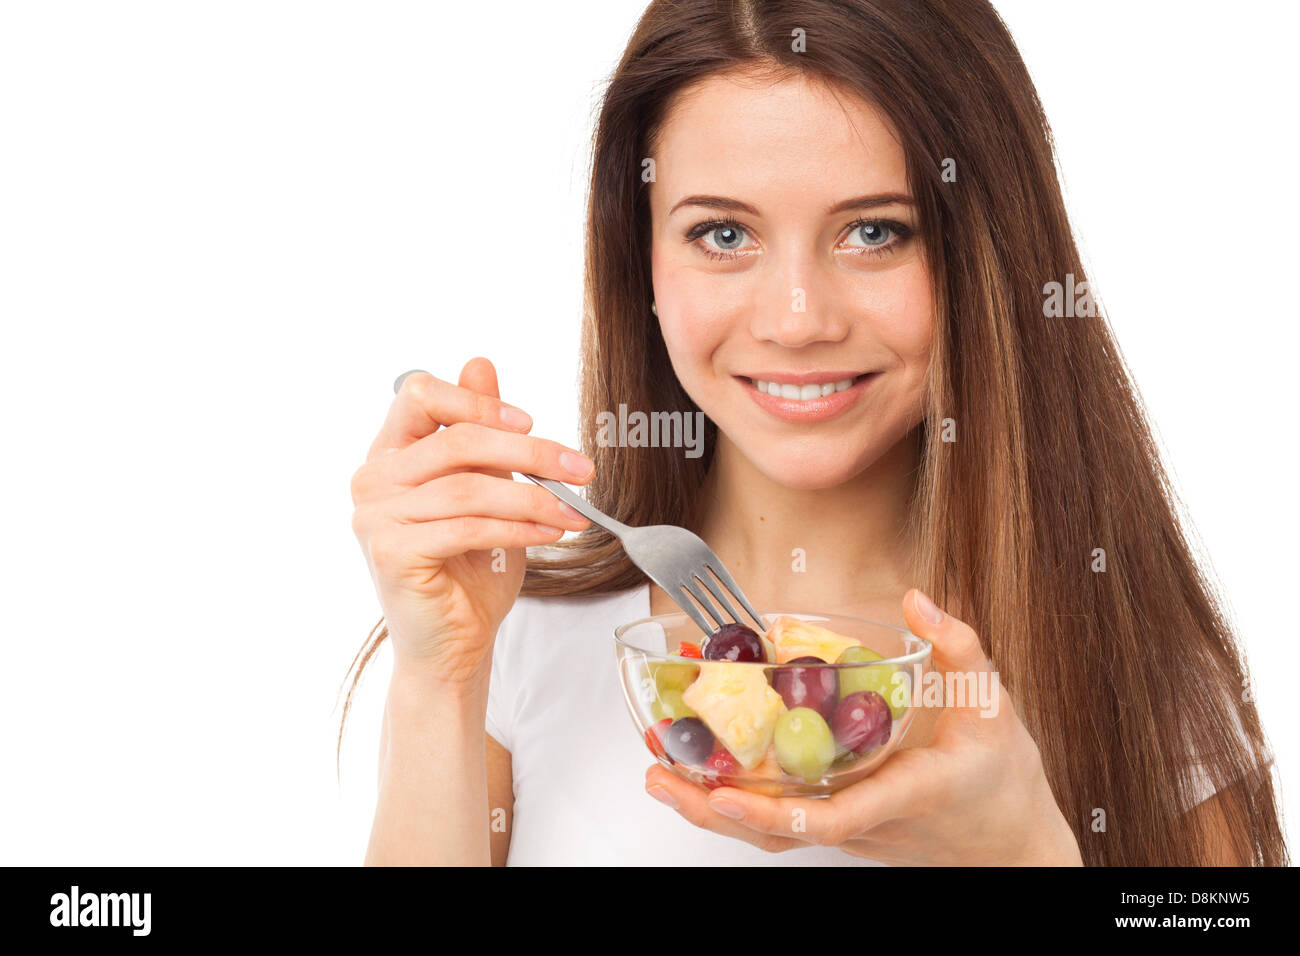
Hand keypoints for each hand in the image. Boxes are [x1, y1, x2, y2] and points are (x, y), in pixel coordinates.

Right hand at [349, 358, 592, 684]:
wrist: (454, 642)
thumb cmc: (469, 568)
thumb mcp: (484, 489)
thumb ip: (480, 433)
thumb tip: (481, 364)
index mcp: (389, 453)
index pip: (418, 394)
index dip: (476, 402)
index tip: (531, 423)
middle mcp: (373, 479)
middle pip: (456, 441)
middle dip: (530, 453)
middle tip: (581, 468)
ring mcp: (376, 517)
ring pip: (468, 487)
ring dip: (534, 498)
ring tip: (574, 512)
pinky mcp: (392, 553)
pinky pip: (467, 527)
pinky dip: (519, 528)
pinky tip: (551, 534)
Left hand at [644, 588, 1083, 864]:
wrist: (1012, 848)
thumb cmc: (1003, 779)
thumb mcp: (993, 705)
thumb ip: (958, 648)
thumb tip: (917, 599)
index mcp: (908, 794)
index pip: (838, 817)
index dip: (779, 813)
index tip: (728, 792)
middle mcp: (870, 822)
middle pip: (782, 833)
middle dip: (715, 810)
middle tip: (659, 776)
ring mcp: (852, 833)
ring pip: (774, 837)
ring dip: (712, 811)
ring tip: (658, 777)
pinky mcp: (843, 831)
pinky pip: (783, 827)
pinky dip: (737, 806)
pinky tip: (701, 777)